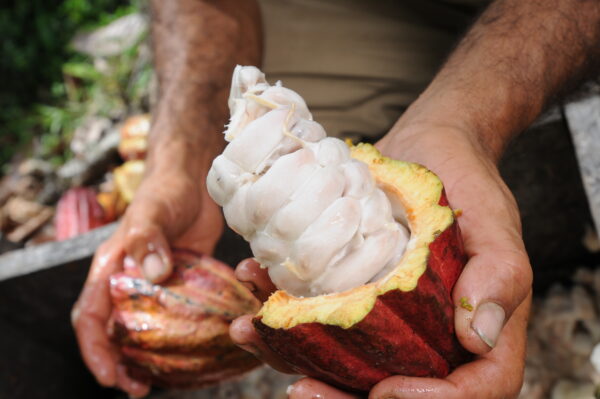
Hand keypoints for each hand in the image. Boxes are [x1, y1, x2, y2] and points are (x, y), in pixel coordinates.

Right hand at [71, 166, 222, 396]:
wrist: (193, 182)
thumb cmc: (166, 192)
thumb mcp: (153, 212)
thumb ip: (147, 238)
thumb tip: (153, 273)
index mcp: (110, 267)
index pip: (90, 315)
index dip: (94, 348)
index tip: (108, 374)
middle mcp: (127, 280)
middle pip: (112, 330)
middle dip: (118, 362)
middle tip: (137, 388)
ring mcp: (153, 283)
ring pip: (142, 328)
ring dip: (145, 356)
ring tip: (157, 382)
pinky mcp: (178, 282)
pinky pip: (173, 316)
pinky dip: (174, 337)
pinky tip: (187, 353)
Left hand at [230, 125, 531, 398]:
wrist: (428, 148)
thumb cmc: (468, 183)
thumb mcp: (493, 222)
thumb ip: (500, 276)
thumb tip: (478, 337)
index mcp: (475, 330)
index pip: (469, 390)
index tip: (382, 391)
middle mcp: (430, 334)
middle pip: (393, 390)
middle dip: (342, 397)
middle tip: (300, 389)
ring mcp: (387, 316)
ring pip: (345, 359)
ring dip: (293, 354)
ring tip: (253, 332)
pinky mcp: (352, 290)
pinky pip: (317, 315)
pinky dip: (280, 308)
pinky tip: (254, 285)